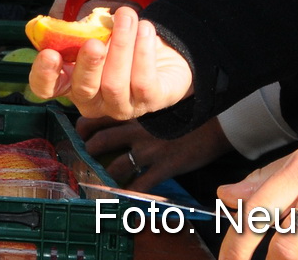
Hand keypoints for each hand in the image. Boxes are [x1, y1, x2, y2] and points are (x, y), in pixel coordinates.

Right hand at [28, 7, 193, 119]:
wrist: (161, 55)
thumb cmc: (117, 42)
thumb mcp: (96, 33)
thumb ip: (82, 31)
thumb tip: (77, 23)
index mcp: (71, 83)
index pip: (47, 89)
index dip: (44, 75)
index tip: (49, 54)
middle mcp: (93, 102)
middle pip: (83, 90)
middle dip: (88, 65)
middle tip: (94, 42)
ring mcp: (122, 106)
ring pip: (115, 84)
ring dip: (121, 46)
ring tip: (127, 16)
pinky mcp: (151, 102)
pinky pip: (144, 81)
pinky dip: (143, 51)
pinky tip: (144, 28)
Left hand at [79, 115, 230, 191]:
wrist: (218, 122)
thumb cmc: (191, 108)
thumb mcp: (161, 100)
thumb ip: (142, 104)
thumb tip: (127, 104)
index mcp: (135, 110)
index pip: (99, 116)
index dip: (84, 126)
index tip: (80, 132)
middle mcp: (137, 130)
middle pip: (100, 142)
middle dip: (88, 152)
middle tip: (85, 157)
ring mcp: (149, 151)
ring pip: (116, 167)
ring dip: (106, 176)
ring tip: (101, 180)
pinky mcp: (164, 167)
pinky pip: (141, 185)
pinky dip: (130, 193)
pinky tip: (125, 196)